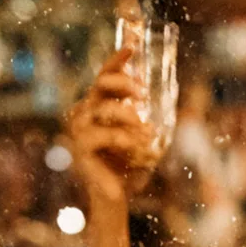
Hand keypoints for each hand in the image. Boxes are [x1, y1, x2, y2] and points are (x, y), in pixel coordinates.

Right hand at [67, 46, 157, 205]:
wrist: (117, 198)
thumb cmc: (129, 167)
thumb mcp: (144, 138)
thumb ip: (147, 117)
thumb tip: (164, 94)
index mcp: (98, 107)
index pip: (105, 76)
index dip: (117, 60)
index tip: (133, 48)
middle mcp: (86, 114)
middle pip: (101, 85)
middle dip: (124, 84)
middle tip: (144, 95)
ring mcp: (80, 131)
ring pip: (105, 110)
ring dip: (130, 118)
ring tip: (147, 134)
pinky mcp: (81, 150)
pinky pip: (104, 135)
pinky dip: (125, 139)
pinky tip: (138, 147)